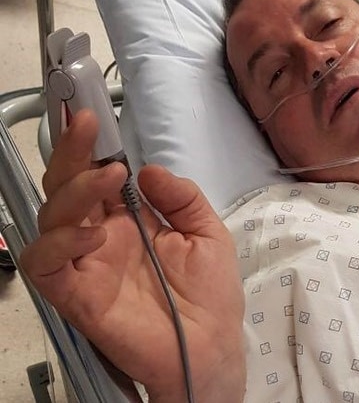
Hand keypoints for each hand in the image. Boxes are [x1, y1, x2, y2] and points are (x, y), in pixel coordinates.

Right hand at [20, 110, 245, 401]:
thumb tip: (148, 168)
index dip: (89, 144)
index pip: (97, 175)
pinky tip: (93, 233)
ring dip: (74, 190)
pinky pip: (46, 265)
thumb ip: (181, 198)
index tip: (89, 111)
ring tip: (111, 175)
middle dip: (72, 151)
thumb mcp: (207, 233)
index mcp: (128, 220)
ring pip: (51, 217)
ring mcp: (85, 264)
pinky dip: (60, 243)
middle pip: (67, 187)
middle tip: (86, 123)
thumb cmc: (211, 294)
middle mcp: (100, 236)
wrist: (212, 347)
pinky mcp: (76, 294)